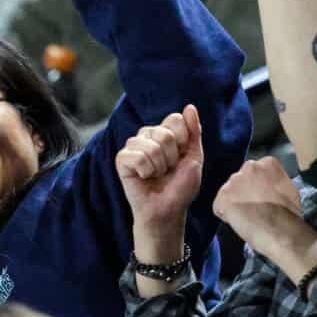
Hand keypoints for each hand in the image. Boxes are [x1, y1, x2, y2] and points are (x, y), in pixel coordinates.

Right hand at [117, 105, 202, 240]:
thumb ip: (193, 131)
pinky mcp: (121, 158)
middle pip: (164, 134)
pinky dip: (146, 171)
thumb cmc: (181, 185)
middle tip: (168, 170)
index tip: (182, 157)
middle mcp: (148, 134)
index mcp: (166, 131)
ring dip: (159, 166)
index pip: (175, 119)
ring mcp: (134, 145)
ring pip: (151, 146)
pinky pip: (137, 157)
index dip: (183, 141)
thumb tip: (190, 107)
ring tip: (157, 175)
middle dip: (172, 157)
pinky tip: (145, 177)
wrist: (168, 209)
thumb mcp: (194, 157)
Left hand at [213, 157, 309, 256]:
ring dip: (235, 201)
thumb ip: (276, 181)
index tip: (264, 195)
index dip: (260, 184)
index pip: (259, 169)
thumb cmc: (289, 211)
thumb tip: (271, 186)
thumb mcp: (289, 188)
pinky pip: (219, 206)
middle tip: (253, 206)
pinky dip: (225, 214)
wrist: (279, 228)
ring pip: (230, 190)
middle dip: (245, 189)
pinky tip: (237, 221)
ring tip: (245, 216)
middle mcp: (248, 166)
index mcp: (268, 162)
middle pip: (242, 177)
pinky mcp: (222, 197)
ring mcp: (233, 181)